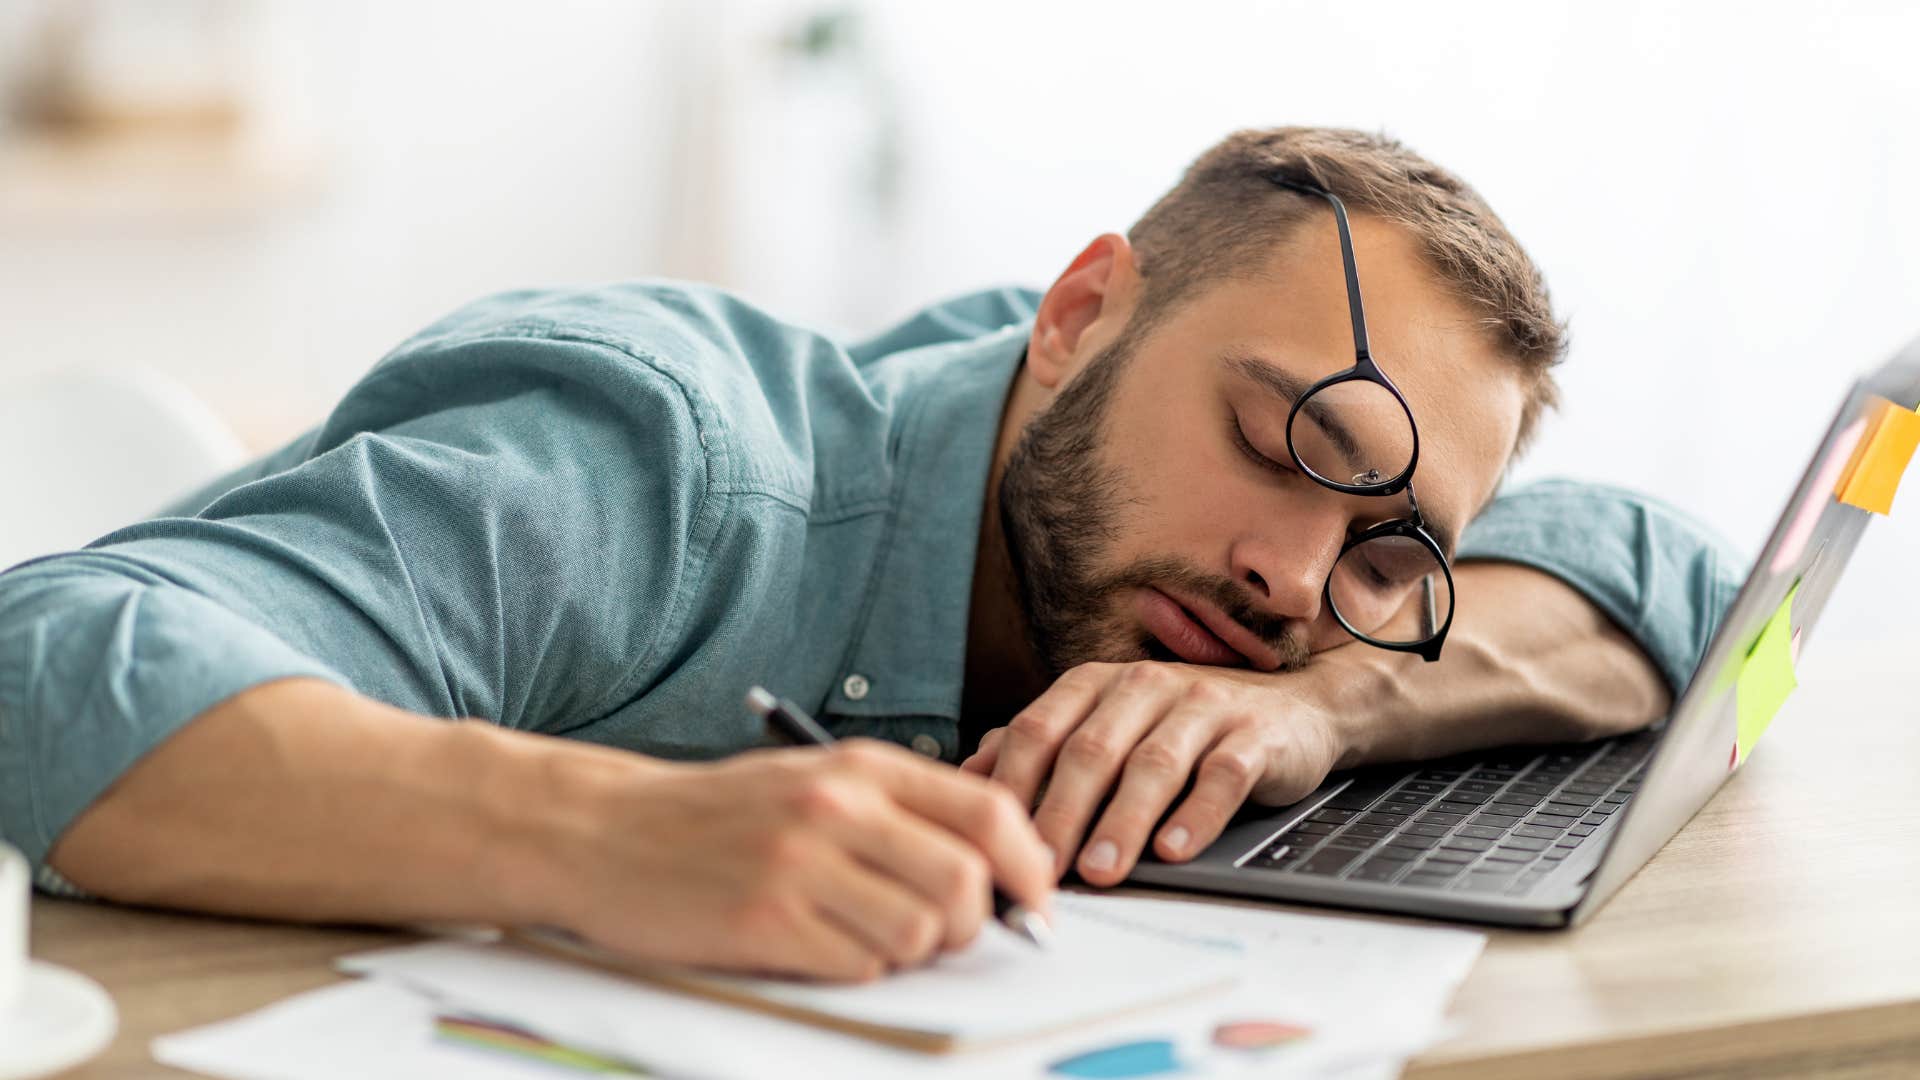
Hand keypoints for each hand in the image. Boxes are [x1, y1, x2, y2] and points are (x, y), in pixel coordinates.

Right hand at [551, 739, 1053, 982]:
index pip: (988, 812)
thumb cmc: (720, 816)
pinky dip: (854, 970)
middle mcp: (837, 808)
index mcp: (859, 767)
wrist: (605, 832)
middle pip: (965, 885)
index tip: (1033, 902)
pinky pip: (859, 968)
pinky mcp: (766, 923)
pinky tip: (814, 945)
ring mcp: (801, 866)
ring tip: (860, 935)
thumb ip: (900, 814)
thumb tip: (996, 870)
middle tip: (941, 935)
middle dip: (970, 926)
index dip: (1030, 866)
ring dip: (906, 952)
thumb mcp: (815, 782)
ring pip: (918, 935)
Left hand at [960, 661, 1341, 885]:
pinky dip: (1198, 813)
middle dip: (1061, 812)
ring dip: (1123, 821)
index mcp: (1098, 684)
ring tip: (1102, 869)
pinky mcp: (1255, 734)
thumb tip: (971, 775)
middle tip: (1042, 868)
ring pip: (1153, 764)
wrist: (1294, 707)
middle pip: (1092, 750)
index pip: (1040, 729)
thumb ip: (1044, 745)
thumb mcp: (1110, 726)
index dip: (1014, 786)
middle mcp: (1145, 686)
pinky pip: (1223, 774)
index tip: (994, 841)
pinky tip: (1175, 848)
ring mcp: (1203, 706)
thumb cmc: (1184, 729)